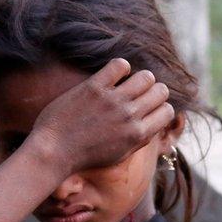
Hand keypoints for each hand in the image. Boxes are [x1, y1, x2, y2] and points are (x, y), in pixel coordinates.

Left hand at [29, 58, 173, 173]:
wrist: (53, 152)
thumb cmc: (85, 156)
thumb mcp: (119, 155)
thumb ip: (139, 140)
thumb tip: (154, 124)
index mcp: (138, 135)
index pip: (168, 111)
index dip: (160, 108)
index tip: (148, 108)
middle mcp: (129, 116)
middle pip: (161, 91)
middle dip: (153, 90)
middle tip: (139, 94)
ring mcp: (112, 101)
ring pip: (146, 76)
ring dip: (140, 77)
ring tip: (127, 83)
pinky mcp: (94, 87)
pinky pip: (119, 65)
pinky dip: (120, 67)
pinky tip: (112, 75)